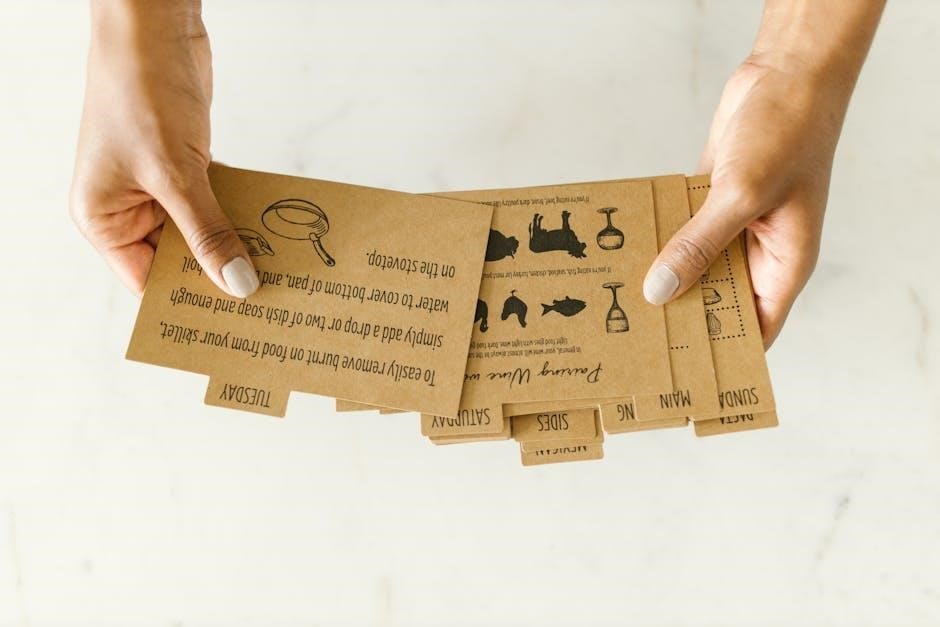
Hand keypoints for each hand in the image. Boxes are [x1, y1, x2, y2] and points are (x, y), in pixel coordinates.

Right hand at [70, 1, 257, 297]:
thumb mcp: (176, 175)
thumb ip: (209, 233)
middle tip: (269, 300)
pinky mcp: (183, 167)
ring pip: (201, 231)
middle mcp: (126, 209)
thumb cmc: (139, 92)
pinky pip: (214, 203)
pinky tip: (272, 231)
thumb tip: (239, 286)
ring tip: (280, 271)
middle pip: (179, 259)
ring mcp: (156, 187)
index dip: (189, 301)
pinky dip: (238, 213)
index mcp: (103, 220)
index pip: (148, 281)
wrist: (152, 26)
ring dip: (236, 244)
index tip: (234, 324)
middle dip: (219, 273)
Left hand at [642, 1, 881, 348]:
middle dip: (681, 315)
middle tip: (634, 337)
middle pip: (716, 300)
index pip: (755, 328)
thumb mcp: (742, 196)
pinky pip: (681, 229)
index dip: (724, 352)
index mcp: (784, 264)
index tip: (683, 372)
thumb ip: (700, 245)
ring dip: (663, 275)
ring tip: (617, 301)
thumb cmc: (789, 133)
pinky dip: (659, 237)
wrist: (787, 75)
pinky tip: (624, 251)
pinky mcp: (711, 200)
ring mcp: (734, 226)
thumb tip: (660, 291)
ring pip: (694, 264)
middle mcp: (758, 252)